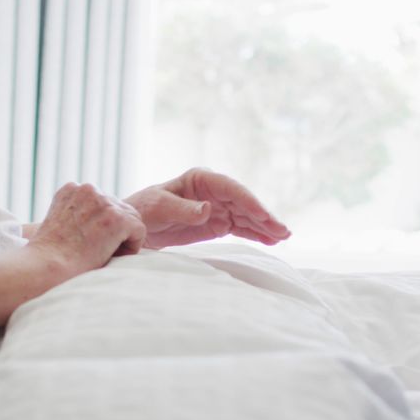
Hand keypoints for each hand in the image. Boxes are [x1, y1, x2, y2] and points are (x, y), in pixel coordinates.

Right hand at [28, 183, 146, 275]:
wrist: (47, 266)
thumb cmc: (50, 255)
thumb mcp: (60, 223)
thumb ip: (79, 215)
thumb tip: (101, 223)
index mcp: (72, 189)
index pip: (101, 203)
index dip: (100, 226)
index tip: (87, 243)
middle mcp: (88, 189)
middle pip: (118, 208)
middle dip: (114, 230)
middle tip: (98, 252)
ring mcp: (103, 202)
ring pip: (130, 219)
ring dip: (122, 238)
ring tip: (104, 255)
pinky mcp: (117, 218)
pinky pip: (139, 230)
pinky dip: (132, 247)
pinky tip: (111, 257)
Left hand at [124, 168, 290, 248]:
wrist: (135, 226)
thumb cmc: (144, 211)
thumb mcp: (159, 208)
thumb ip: (184, 209)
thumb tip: (208, 209)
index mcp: (200, 179)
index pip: (231, 188)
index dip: (250, 202)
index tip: (264, 216)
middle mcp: (213, 190)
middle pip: (244, 202)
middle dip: (264, 216)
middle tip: (283, 230)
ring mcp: (218, 207)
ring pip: (247, 216)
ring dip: (265, 226)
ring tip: (283, 236)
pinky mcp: (218, 223)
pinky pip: (241, 227)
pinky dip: (256, 233)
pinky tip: (271, 240)